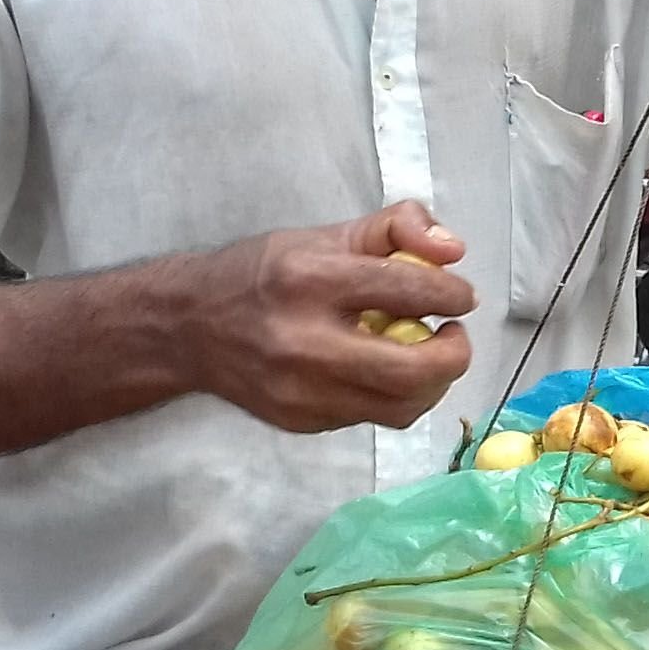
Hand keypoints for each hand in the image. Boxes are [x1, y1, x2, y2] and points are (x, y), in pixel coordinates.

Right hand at [183, 201, 477, 432]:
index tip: (460, 296)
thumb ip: (396, 229)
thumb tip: (454, 251)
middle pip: (412, 370)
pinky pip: (371, 417)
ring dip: (432, 383)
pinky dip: (394, 395)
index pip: (407, 290)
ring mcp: (301, 390)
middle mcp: (304, 340)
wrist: (188, 328)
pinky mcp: (301, 421)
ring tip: (427, 355)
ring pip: (400, 406)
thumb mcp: (325, 235)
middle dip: (454, 354)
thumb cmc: (264, 273)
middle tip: (453, 334)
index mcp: (311, 278)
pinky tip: (386, 372)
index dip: (451, 294)